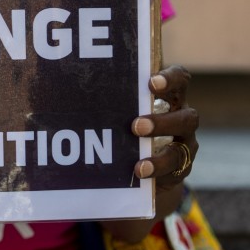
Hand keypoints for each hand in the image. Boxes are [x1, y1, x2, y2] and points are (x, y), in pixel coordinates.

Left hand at [101, 65, 198, 242]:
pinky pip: (173, 171)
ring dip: (159, 154)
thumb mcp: (122, 105)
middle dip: (162, 121)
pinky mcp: (180, 169)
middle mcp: (182, 119)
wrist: (146, 161)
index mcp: (171, 96)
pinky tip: (138, 171)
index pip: (180, 79)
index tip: (151, 82)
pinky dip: (155, 170)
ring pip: (183, 147)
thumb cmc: (126, 121)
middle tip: (136, 125)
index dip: (170, 78)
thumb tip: (60, 78)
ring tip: (138, 158)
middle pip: (189, 117)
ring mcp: (184, 145)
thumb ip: (107, 93)